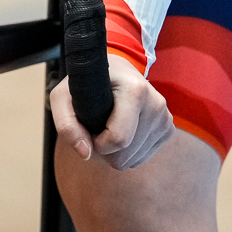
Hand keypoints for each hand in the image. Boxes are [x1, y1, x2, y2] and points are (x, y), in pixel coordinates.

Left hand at [50, 54, 173, 170]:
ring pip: (133, 160)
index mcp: (136, 91)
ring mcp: (165, 118)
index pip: (118, 139)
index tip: (87, 128)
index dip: (96, 144)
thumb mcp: (63, 96)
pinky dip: (126, 152)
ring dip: (114, 152)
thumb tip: (85, 154)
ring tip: (106, 127)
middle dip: (103, 150)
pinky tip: (120, 132)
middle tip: (94, 128)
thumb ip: (66, 125)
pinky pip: (141, 158)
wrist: (115, 71)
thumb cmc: (87, 82)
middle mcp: (156, 104)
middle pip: (124, 156)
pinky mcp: (167, 129)